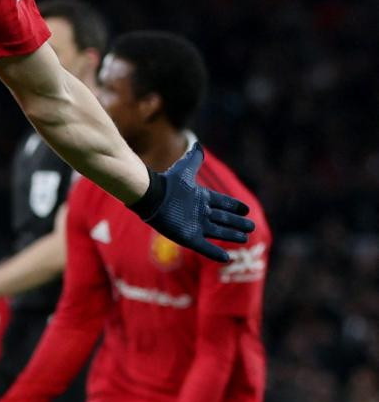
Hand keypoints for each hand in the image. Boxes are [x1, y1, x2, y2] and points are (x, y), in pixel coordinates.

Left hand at [135, 143, 253, 262]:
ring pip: (218, 232)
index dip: (233, 207)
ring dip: (231, 236)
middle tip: (251, 227)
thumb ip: (194, 159)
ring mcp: (194, 226)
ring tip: (244, 239)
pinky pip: (204, 247)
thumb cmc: (168, 182)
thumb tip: (198, 144)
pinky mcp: (188, 237)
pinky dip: (215, 253)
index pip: (221, 203)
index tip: (246, 210)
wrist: (152, 196)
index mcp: (200, 198)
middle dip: (236, 223)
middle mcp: (199, 213)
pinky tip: (227, 258)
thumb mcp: (185, 169)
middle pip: (223, 219)